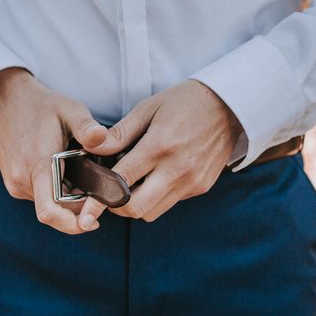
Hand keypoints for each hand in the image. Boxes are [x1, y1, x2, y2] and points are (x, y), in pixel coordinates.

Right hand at [0, 67, 107, 233]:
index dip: (73, 224)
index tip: (94, 222)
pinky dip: (56, 192)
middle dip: (78, 209)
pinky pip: (40, 196)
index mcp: (37, 166)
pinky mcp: (13, 183)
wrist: (1, 100)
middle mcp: (21, 180)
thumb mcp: (69, 109)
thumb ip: (87, 126)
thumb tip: (102, 138)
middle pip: (55, 211)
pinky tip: (67, 173)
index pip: (51, 212)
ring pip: (48, 204)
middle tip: (98, 193)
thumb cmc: (39, 104)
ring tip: (83, 176)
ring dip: (67, 199)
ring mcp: (15, 183)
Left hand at [78, 79, 242, 223]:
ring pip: (153, 212)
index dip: (99, 199)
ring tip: (134, 182)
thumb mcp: (148, 108)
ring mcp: (192, 182)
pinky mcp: (201, 187)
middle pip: (136, 208)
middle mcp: (177, 169)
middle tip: (109, 193)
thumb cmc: (185, 102)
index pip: (121, 182)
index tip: (86, 213)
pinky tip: (157, 176)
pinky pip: (171, 202)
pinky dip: (157, 196)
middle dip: (116, 206)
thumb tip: (92, 149)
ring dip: (137, 203)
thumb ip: (119, 133)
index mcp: (160, 146)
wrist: (230, 106)